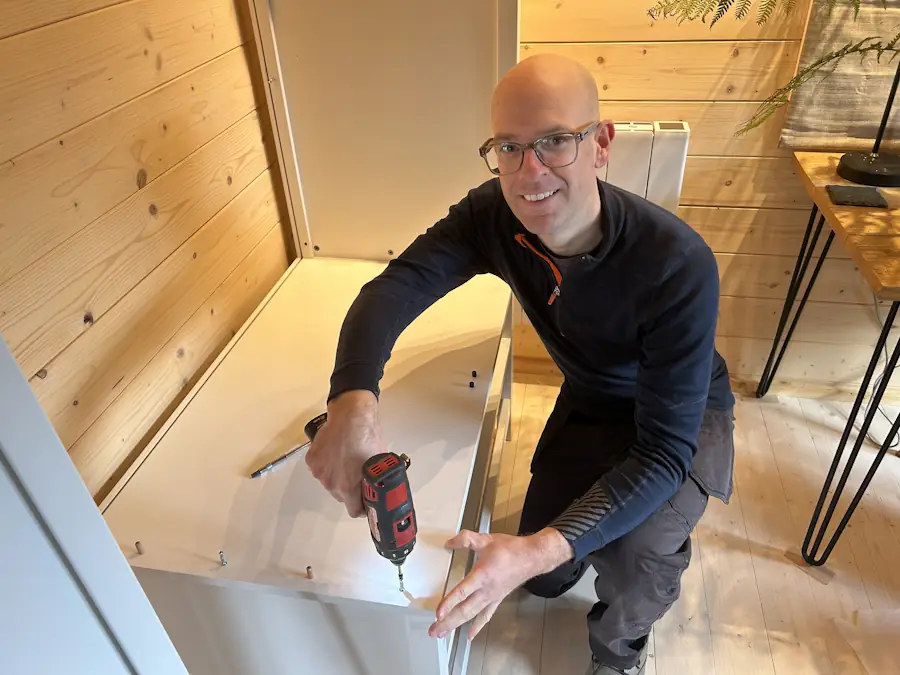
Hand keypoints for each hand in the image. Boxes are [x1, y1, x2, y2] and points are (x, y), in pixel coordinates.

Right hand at [305, 390, 385, 517]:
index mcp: (347, 487)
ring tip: (346, 460)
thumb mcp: (379, 463)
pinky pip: (320, 469)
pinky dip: (327, 464)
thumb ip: (375, 482)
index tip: (366, 501)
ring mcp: (319, 471)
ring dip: (337, 476)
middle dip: (350, 489)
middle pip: (341, 496)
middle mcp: (330, 483)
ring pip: (330, 482)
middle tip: (357, 474)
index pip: (354, 510)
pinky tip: (335, 452)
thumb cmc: (368, 436)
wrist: (352, 415)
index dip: (362, 507)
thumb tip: (378, 491)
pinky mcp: (312, 459)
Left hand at [428, 528, 573, 640]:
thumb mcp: (486, 540)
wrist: (531, 557)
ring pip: (472, 615)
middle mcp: (486, 590)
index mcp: (482, 575)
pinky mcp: (497, 600)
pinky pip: (485, 616)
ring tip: (442, 633)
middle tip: (433, 631)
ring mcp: (492, 597)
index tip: (438, 613)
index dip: (449, 603)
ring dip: (456, 625)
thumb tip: (449, 543)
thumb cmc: (510, 549)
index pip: (462, 592)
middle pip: (464, 610)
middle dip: (448, 622)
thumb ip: (466, 539)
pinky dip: (476, 627)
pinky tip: (469, 636)